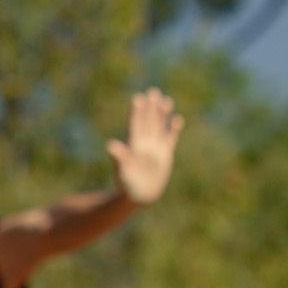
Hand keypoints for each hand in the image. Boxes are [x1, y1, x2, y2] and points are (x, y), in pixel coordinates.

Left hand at [107, 88, 184, 205]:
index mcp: (133, 144)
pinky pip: (170, 139)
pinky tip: (177, 119)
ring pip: (159, 127)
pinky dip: (173, 129)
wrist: (138, 196)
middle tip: (153, 91)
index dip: (137, 111)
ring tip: (166, 100)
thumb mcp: (121, 170)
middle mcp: (144, 143)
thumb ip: (118, 157)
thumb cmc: (126, 184)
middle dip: (151, 107)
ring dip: (162, 114)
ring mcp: (155, 147)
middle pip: (148, 121)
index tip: (139, 98)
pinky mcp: (164, 155)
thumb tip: (110, 145)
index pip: (136, 124)